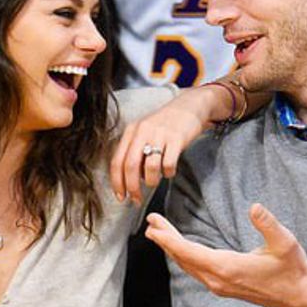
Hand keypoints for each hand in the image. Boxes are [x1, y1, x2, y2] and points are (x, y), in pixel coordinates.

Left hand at [110, 84, 225, 202]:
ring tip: (154, 182)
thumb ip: (134, 152)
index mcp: (130, 131)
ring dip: (151, 181)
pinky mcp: (177, 139)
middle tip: (136, 199)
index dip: (117, 182)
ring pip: (150, 168)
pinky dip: (168, 174)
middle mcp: (142, 132)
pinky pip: (169, 164)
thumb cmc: (164, 125)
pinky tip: (169, 172)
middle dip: (132, 187)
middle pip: (130, 166)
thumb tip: (128, 180)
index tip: (120, 196)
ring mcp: (160, 135)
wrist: (189, 107)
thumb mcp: (144, 133)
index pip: (117, 161)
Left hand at [145, 204, 306, 306]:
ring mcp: (220, 286)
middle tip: (151, 222)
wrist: (299, 297)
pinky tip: (180, 249)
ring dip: (172, 248)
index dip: (169, 239)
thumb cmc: (293, 269)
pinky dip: (184, 257)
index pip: (189, 252)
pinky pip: (195, 271)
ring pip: (188, 265)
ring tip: (159, 232)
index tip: (153, 226)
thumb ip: (268, 224)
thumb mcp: (285, 243)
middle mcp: (219, 280)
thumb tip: (255, 207)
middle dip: (165, 240)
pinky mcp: (223, 287)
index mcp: (228, 268)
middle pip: (183, 258)